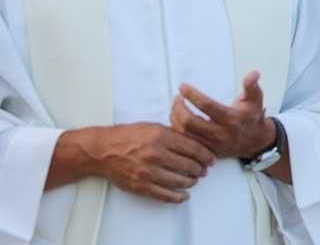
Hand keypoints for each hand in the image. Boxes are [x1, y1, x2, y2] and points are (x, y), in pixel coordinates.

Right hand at [82, 123, 214, 202]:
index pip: (193, 148)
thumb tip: (196, 140)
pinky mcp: (140, 186)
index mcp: (161, 137)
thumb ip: (174, 133)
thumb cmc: (129, 136)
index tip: (212, 159)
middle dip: (201, 169)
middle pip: (189, 165)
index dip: (206, 155)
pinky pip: (164, 195)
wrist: (103, 150)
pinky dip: (177, 197)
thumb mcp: (154, 127)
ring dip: (191, 182)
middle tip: (204, 170)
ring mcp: (147, 172)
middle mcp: (156, 154)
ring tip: (194, 180)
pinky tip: (184, 195)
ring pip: (179, 181)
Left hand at [170, 71, 274, 159]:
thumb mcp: (255, 100)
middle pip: (189, 122)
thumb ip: (251, 86)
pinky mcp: (205, 151)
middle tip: (178, 97)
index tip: (182, 86)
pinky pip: (184, 141)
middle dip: (178, 107)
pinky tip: (178, 119)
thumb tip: (254, 73)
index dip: (192, 94)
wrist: (255, 142)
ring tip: (177, 106)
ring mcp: (211, 144)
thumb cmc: (252, 117)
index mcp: (231, 119)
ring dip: (175, 118)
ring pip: (183, 133)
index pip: (206, 105)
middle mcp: (220, 133)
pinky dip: (177, 129)